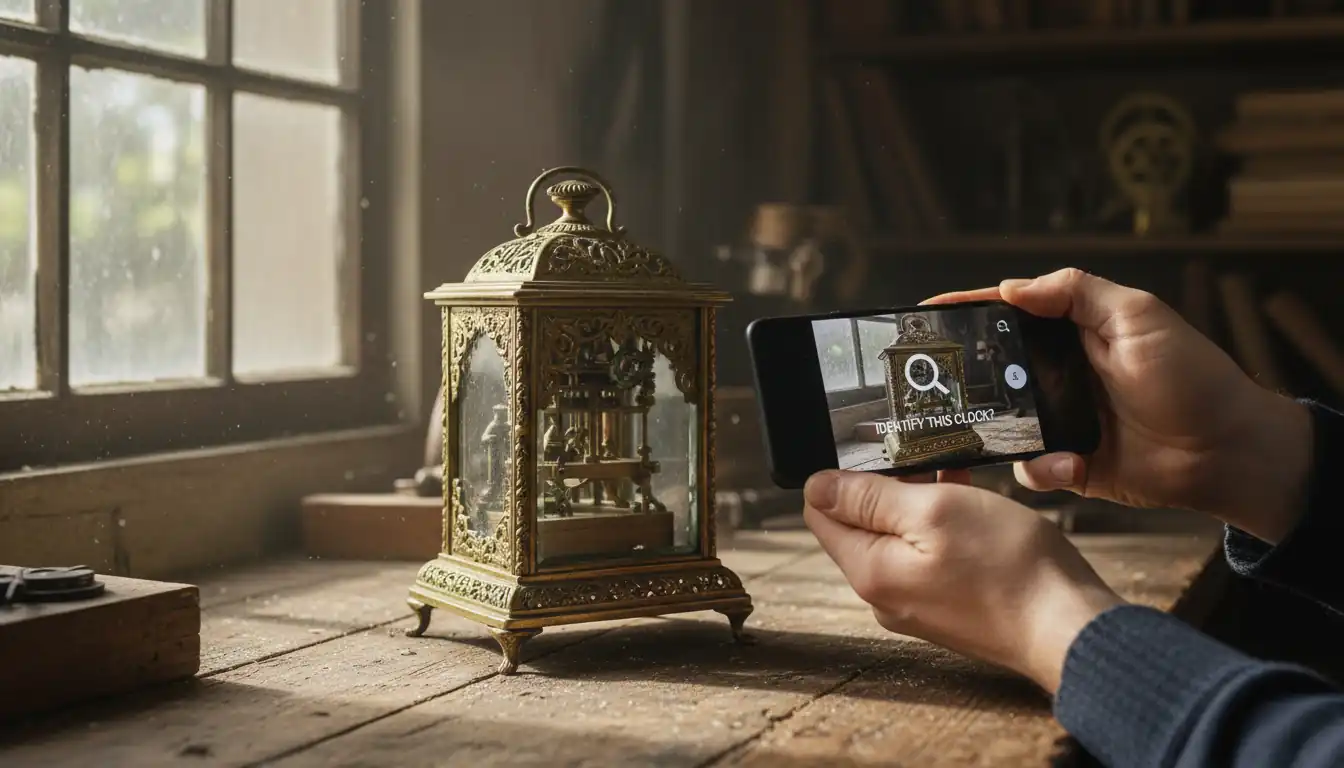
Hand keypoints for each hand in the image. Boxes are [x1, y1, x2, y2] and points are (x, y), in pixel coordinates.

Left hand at [803, 469, 1122, 693]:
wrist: (1069, 628)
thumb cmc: (1010, 569)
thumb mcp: (934, 511)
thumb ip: (869, 498)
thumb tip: (816, 486)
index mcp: (869, 570)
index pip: (821, 513)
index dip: (839, 474)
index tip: (873, 450)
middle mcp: (884, 593)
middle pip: (860, 524)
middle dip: (885, 485)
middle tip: (921, 454)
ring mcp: (916, 603)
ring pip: (899, 536)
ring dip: (919, 500)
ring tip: (952, 472)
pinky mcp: (947, 605)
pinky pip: (928, 555)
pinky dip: (942, 525)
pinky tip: (970, 500)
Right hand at [925, 268, 1312, 543]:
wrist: (1229, 452)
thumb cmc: (1193, 378)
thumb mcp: (1140, 317)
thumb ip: (1077, 294)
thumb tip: (1011, 287)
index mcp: (1072, 333)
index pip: (1008, 315)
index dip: (966, 313)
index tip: (924, 318)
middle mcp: (1059, 375)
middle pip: (992, 371)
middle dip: (964, 380)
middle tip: (934, 389)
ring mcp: (1062, 421)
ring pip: (1001, 424)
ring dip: (1000, 432)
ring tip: (1003, 435)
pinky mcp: (1070, 464)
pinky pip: (1030, 468)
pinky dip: (1042, 469)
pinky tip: (1070, 466)